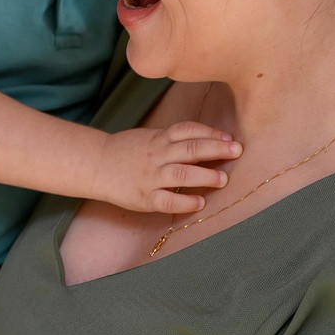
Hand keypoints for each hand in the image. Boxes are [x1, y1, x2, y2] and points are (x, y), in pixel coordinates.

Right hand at [91, 121, 242, 213]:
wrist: (97, 164)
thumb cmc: (128, 151)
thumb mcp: (150, 138)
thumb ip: (174, 140)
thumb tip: (207, 141)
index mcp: (159, 139)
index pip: (188, 131)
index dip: (210, 133)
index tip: (229, 137)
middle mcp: (157, 155)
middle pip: (190, 149)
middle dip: (216, 149)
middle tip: (237, 151)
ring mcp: (151, 176)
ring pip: (182, 173)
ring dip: (205, 175)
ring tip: (223, 179)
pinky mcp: (145, 197)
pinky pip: (168, 199)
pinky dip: (185, 201)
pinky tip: (200, 203)